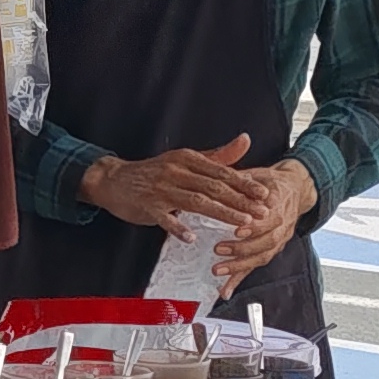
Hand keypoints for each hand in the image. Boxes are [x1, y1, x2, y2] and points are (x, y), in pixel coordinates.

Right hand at [78, 135, 259, 235]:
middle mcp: (176, 171)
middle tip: (262, 212)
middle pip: (213, 187)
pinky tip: (191, 236)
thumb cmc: (153, 172)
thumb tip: (245, 141)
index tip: (264, 194)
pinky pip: (164, 218)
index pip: (221, 172)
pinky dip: (177, 227)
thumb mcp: (185, 160)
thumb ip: (217, 155)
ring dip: (221, 213)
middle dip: (241, 200)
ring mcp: (160, 188)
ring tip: (242, 223)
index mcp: (187, 159)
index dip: (244, 183)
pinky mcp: (147, 205)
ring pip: (196, 201)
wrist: (113, 179)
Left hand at [219, 159, 315, 284]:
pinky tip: (225, 290)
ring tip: (218, 270)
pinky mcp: (270, 250)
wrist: (296, 189)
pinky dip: (239, 279)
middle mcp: (281, 225)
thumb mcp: (260, 174)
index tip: (238, 229)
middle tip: (220, 249)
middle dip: (242, 248)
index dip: (255, 226)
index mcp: (279, 204)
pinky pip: (255, 266)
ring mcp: (278, 239)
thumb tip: (223, 178)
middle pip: (265, 241)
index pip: (269, 219)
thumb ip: (244, 180)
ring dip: (239, 266)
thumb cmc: (273, 182)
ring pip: (261, 256)